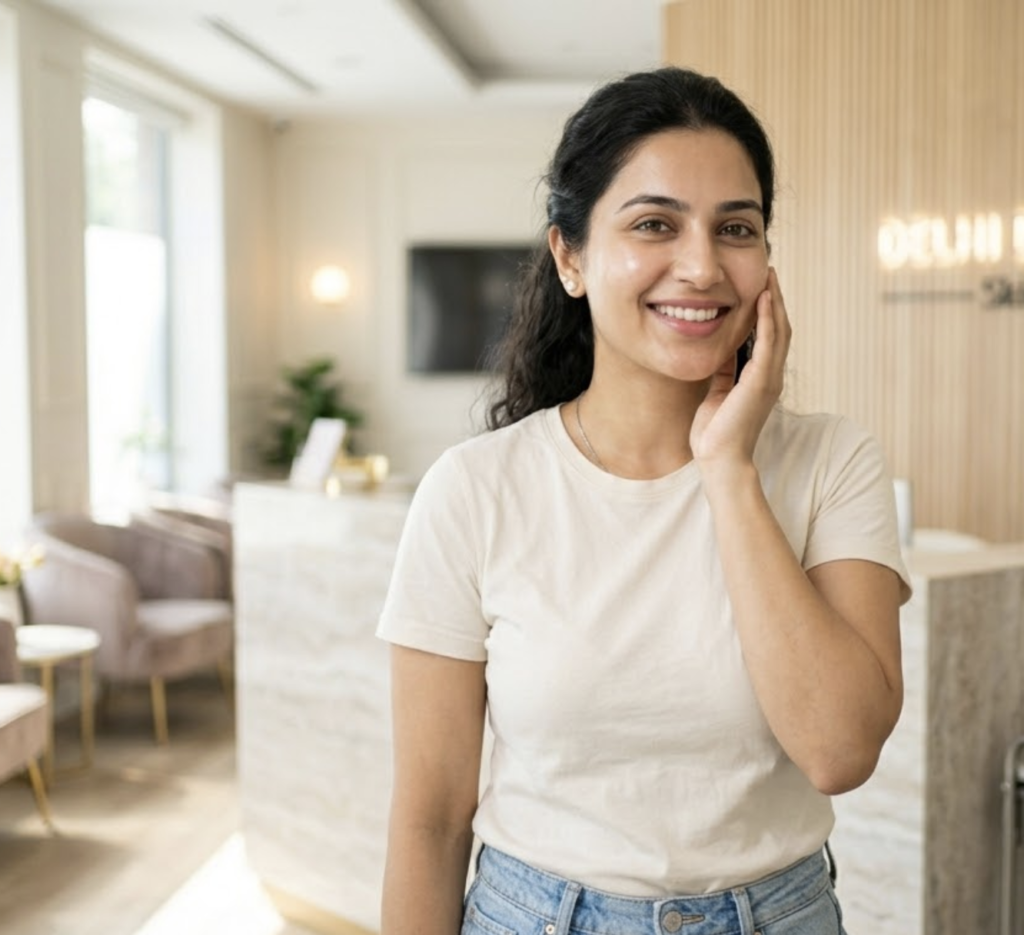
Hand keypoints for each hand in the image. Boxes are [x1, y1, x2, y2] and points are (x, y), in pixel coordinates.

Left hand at [690, 267, 791, 468]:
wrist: (719, 459)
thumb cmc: (716, 432)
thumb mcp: (718, 392)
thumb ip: (724, 371)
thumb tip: (721, 350)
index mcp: (761, 379)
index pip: (770, 337)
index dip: (768, 311)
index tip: (761, 286)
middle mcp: (771, 376)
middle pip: (781, 329)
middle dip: (775, 300)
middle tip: (769, 272)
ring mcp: (769, 379)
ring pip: (780, 331)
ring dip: (775, 302)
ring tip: (770, 277)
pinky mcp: (761, 382)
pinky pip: (769, 344)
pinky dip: (768, 320)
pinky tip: (764, 301)